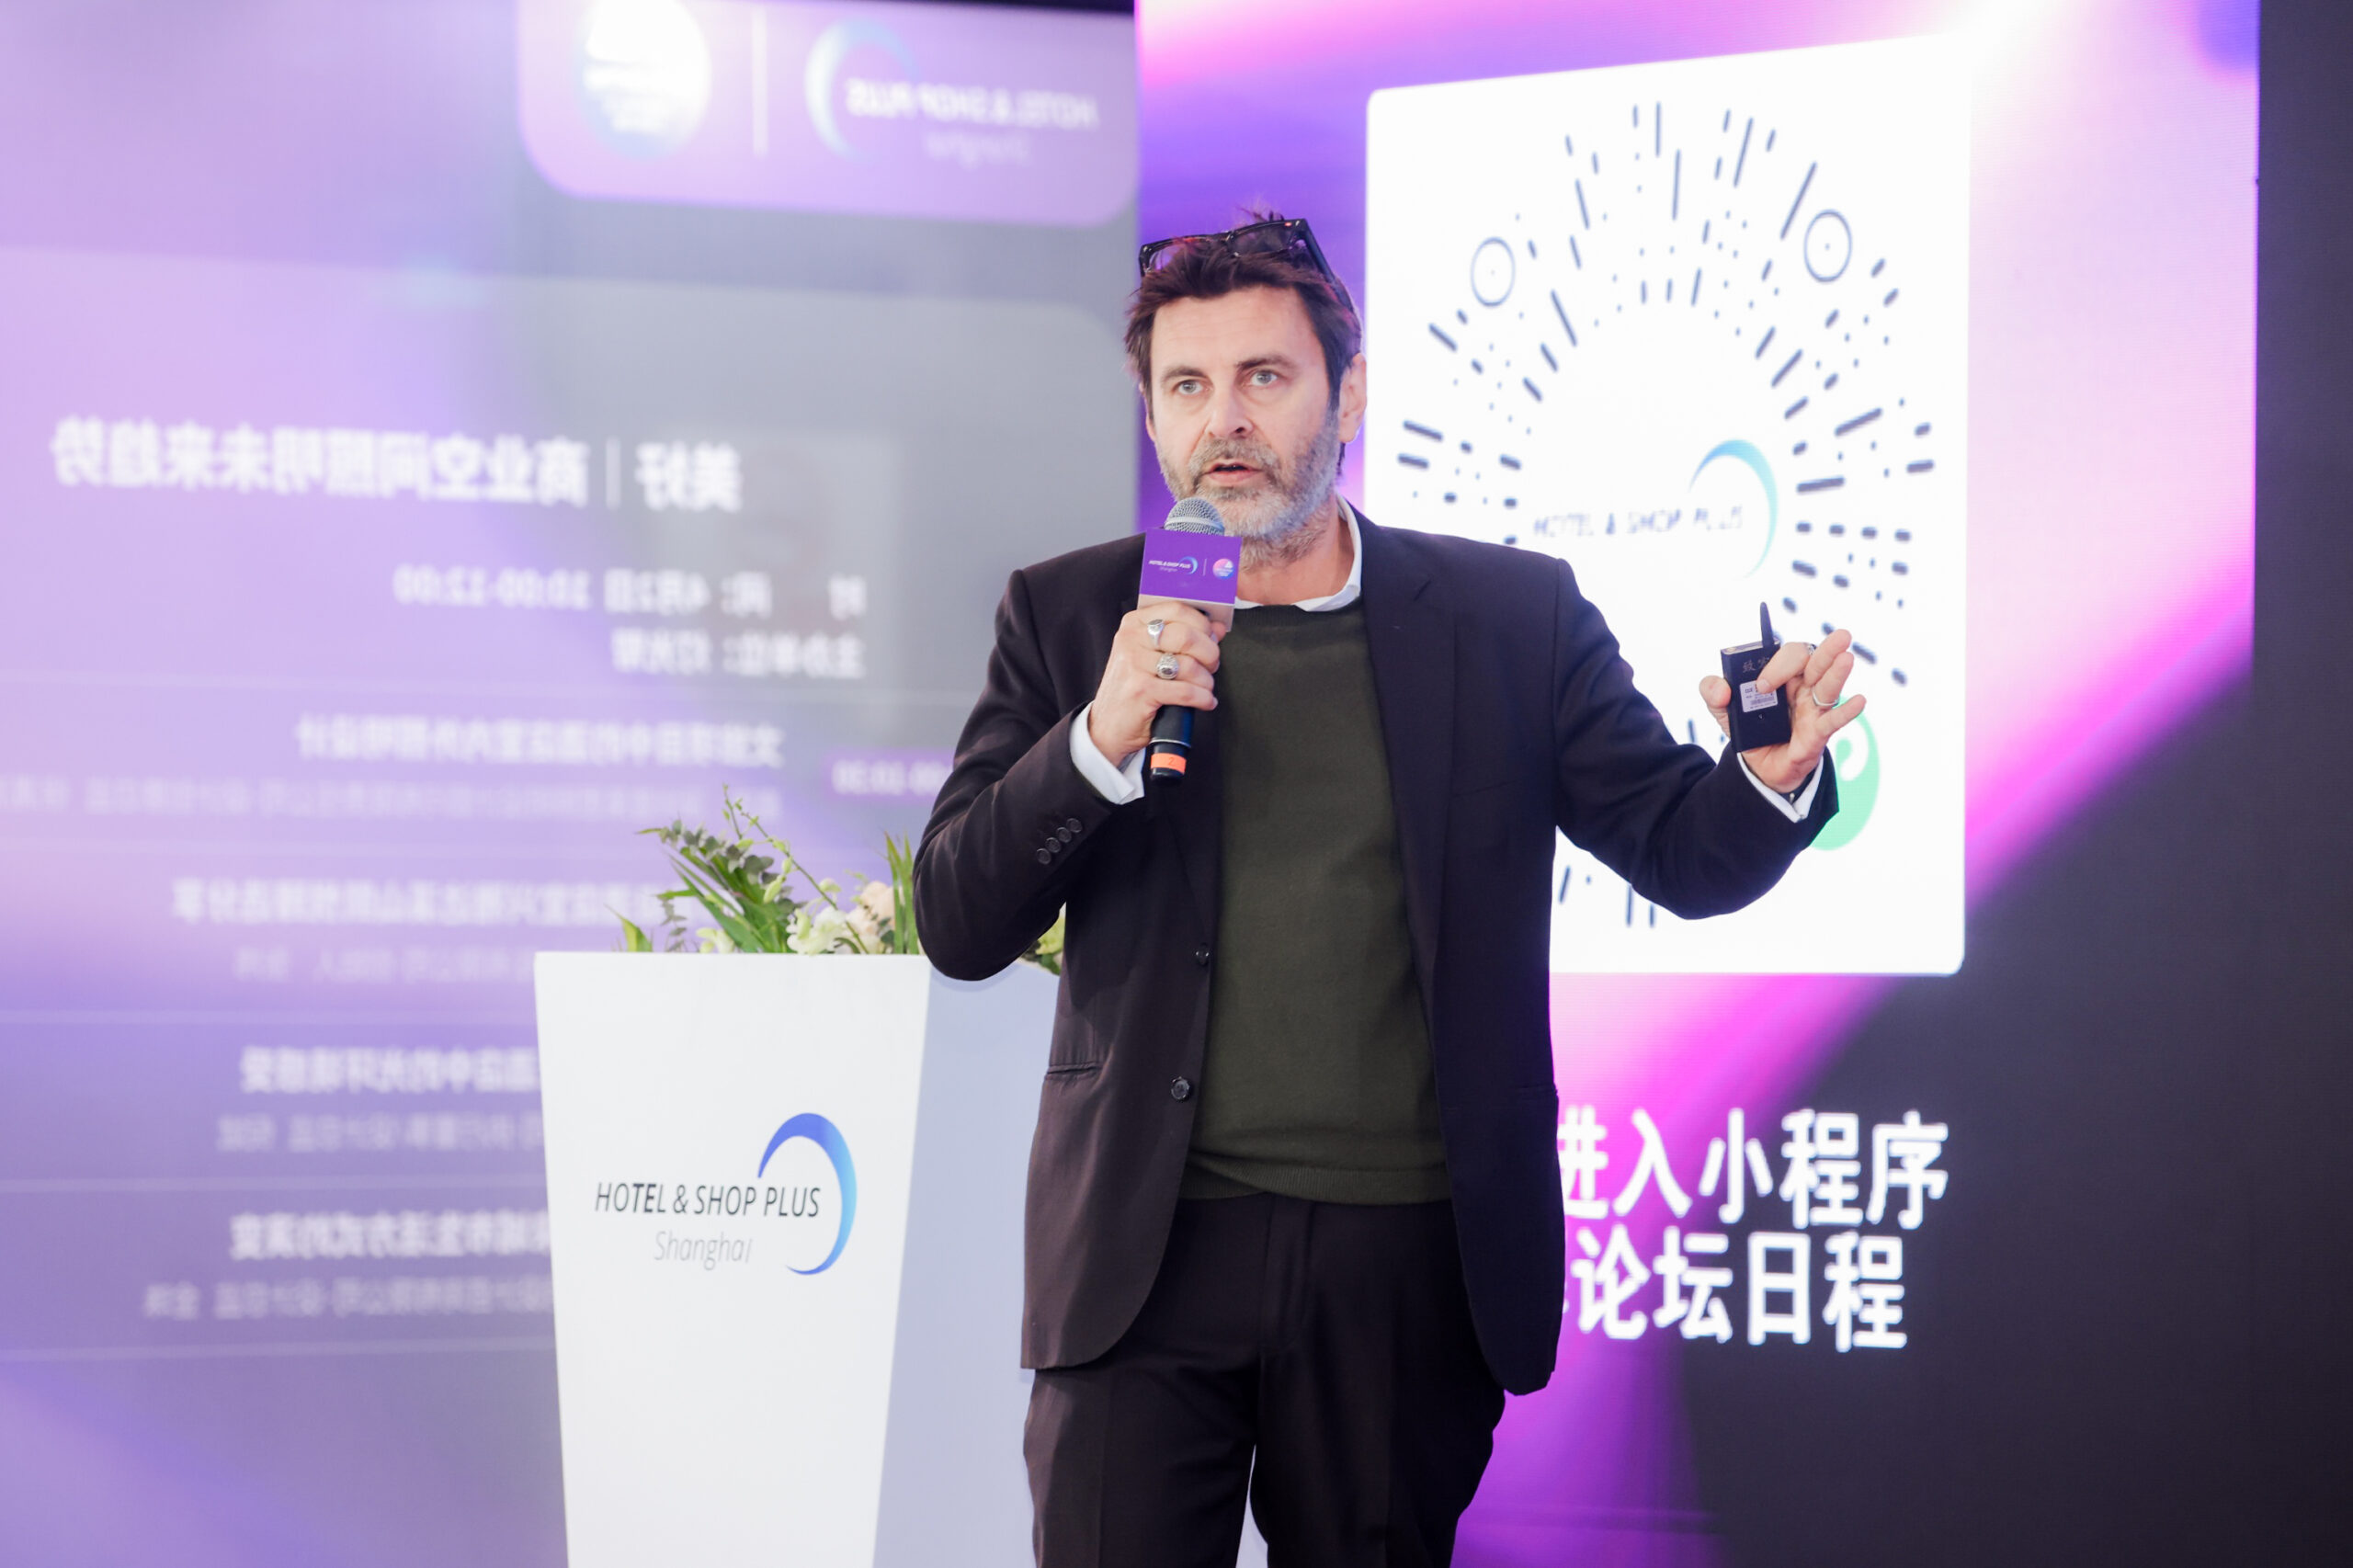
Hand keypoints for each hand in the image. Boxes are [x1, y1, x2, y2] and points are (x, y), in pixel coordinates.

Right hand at [1088, 600, 1223, 763]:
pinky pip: (1186, 691)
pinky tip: (1205, 702)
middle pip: (1187, 635)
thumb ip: (1186, 638)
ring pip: (1189, 665)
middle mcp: (1131, 640)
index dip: (1203, 624)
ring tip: (1205, 688)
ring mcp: (1134, 664)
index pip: (1177, 609)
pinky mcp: (1141, 690)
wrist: (1107, 726)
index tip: (1212, 639)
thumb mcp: (1153, 657)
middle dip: (1209, 654)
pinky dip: (1203, 698)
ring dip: (1206, 681)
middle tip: (1211, 666)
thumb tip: (1218, 628)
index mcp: (1134, 624)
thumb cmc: (1132, 689)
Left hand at [1698, 627, 1866, 792]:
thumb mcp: (1723, 710)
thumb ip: (1712, 693)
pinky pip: (1833, 721)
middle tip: (1841, 636)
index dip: (1777, 665)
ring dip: (1838, 673)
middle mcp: (1802, 687)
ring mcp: (1812, 709)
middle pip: (1816, 662)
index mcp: (1783, 674)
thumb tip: (1721, 690)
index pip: (1789, 656)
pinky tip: (1859, 701)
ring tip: (1847, 657)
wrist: (1758, 768)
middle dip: (1826, 650)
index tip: (1760, 686)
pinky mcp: (1817, 734)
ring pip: (1828, 687)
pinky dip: (1846, 712)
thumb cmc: (1751, 730)